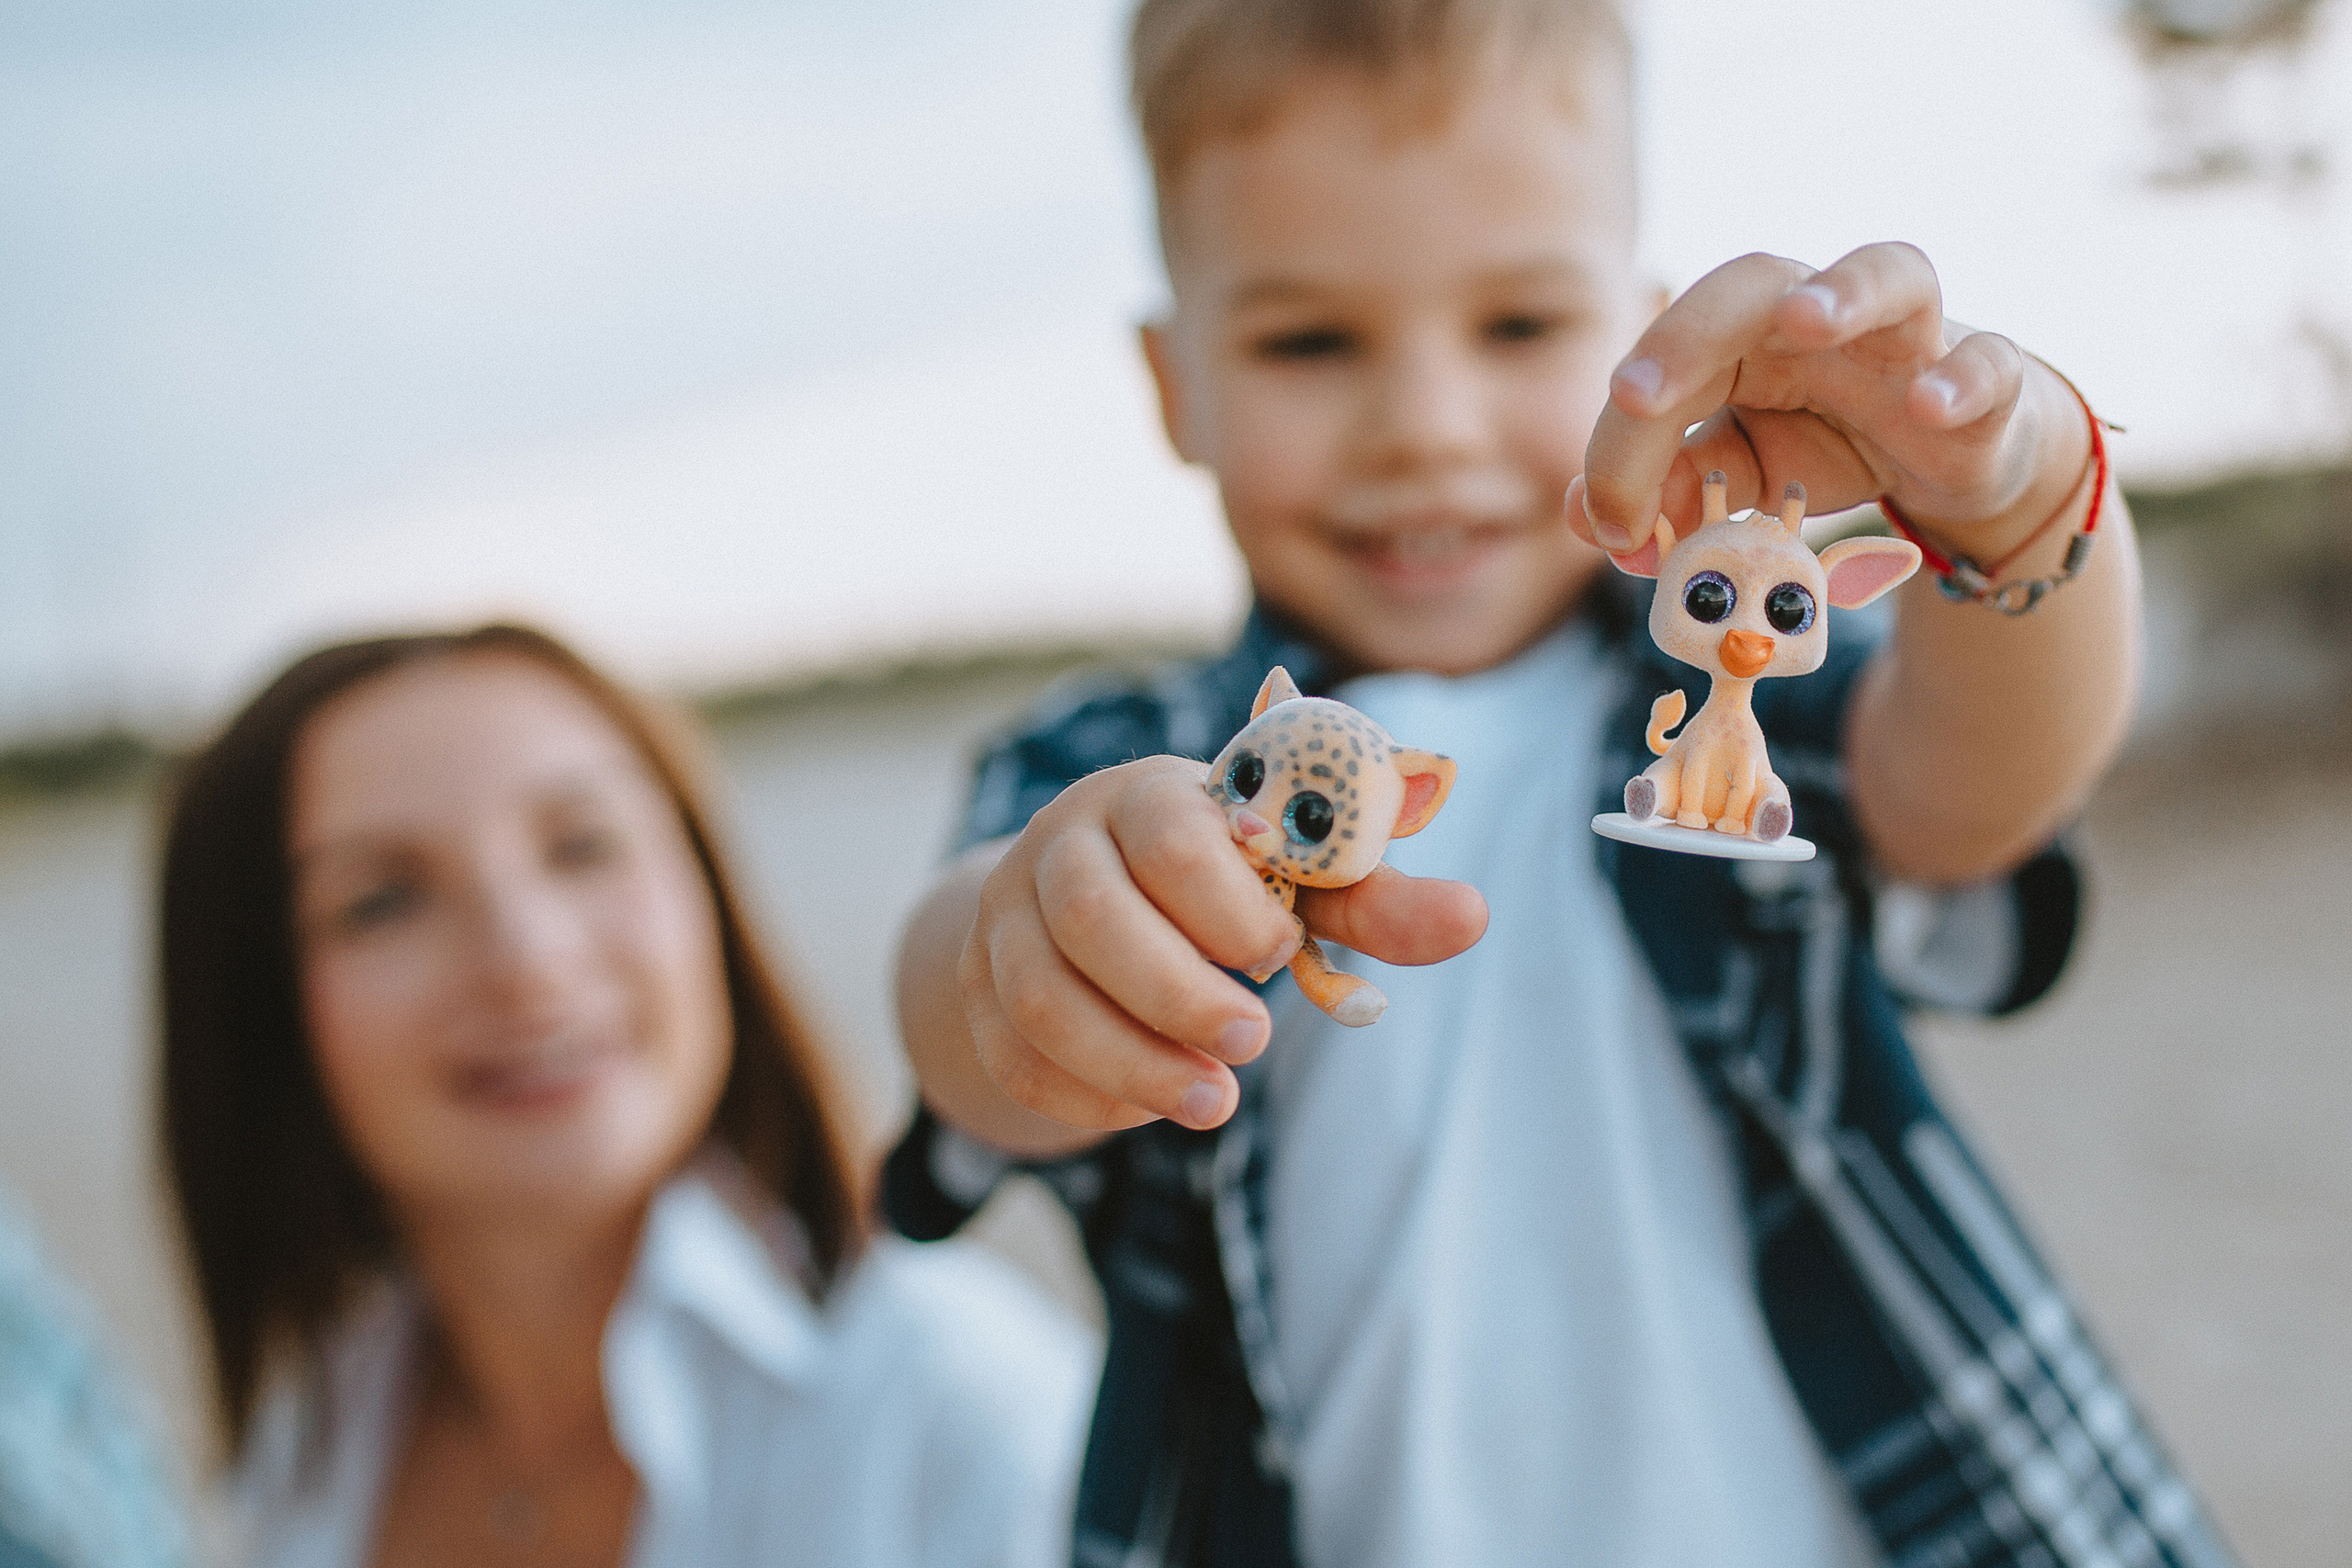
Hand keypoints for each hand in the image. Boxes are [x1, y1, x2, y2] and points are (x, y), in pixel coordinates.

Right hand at [958, 756, 1486, 1132]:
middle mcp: (1061, 844)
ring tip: (1214, 1102)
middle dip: (1177, 994)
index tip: (1282, 953)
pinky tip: (1146, 1107)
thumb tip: (1473, 916)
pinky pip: (1011, 1054)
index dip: (1228, 906)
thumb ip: (1374, 898)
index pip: (1168, 835)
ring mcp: (1005, 918)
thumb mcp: (1297, 879)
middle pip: (1090, 916)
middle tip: (1255, 1043)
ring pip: (1040, 996)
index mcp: (1148, 795)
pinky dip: (1081, 1095)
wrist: (1089, 897)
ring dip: (1131, 1061)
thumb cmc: (1222, 882)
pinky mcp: (979, 990)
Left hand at [1567, 243, 2080, 557]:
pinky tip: (1929, 407)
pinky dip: (1962, 379)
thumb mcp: (1741, 473)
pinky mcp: (1988, 381)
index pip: (1673, 360)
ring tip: (1806, 321)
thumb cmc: (1828, 439)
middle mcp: (1826, 315)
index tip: (1605, 513)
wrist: (1952, 457)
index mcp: (1747, 335)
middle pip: (1756, 283)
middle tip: (1636, 394)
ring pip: (1895, 273)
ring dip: (1847, 290)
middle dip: (1690, 331)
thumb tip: (1583, 516)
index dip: (1627, 434)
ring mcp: (1913, 338)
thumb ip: (1669, 487)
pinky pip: (1986, 361)